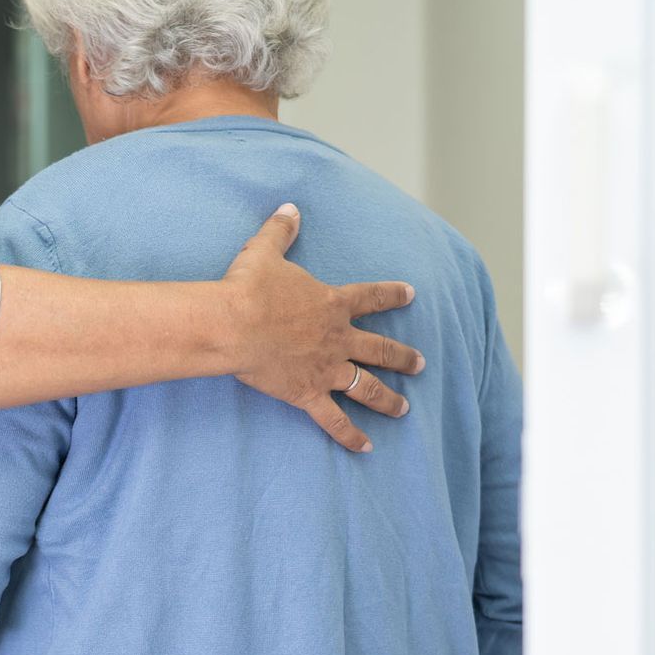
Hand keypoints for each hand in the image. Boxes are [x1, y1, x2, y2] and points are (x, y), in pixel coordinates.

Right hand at [222, 204, 423, 452]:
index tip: (411, 294)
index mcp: (332, 304)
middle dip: (402, 356)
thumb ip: (282, 231)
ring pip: (367, 387)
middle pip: (380, 349)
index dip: (393, 294)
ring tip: (403, 408)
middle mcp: (338, 338)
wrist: (233, 324)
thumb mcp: (265, 251)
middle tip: (420, 364)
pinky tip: (366, 448)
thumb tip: (289, 207)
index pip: (371, 297)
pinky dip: (350, 435)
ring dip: (388, 398)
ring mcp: (327, 369)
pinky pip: (334, 420)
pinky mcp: (308, 394)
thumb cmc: (248, 288)